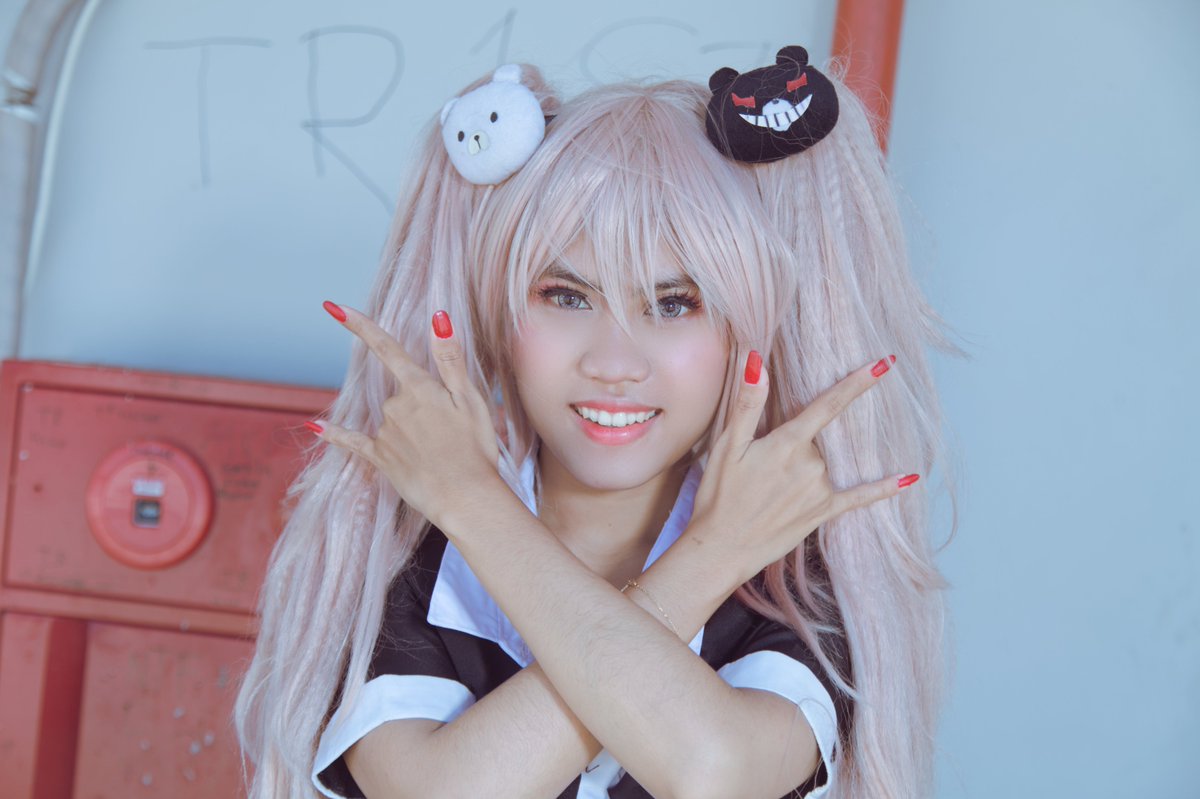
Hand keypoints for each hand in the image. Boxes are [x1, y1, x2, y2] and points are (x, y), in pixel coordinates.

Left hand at [311, 304, 502, 527]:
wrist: (465, 498)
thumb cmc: (475, 448)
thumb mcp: (471, 399)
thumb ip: (450, 359)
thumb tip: (438, 317)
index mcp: (419, 388)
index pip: (387, 348)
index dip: (361, 326)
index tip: (334, 308)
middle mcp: (395, 406)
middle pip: (400, 392)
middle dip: (421, 404)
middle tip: (454, 430)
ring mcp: (385, 433)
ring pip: (392, 418)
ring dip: (411, 428)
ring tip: (442, 452)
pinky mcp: (380, 458)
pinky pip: (353, 442)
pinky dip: (336, 435)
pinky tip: (315, 429)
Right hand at [687, 354, 914, 584]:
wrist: (721, 548)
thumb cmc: (720, 496)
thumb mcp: (726, 446)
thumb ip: (747, 404)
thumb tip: (757, 362)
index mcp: (788, 443)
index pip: (828, 404)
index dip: (858, 382)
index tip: (884, 363)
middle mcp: (811, 465)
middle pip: (819, 438)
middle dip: (797, 444)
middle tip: (762, 469)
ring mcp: (819, 490)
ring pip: (826, 463)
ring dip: (806, 467)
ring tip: (769, 490)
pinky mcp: (822, 513)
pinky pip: (859, 497)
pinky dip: (884, 488)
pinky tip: (909, 478)